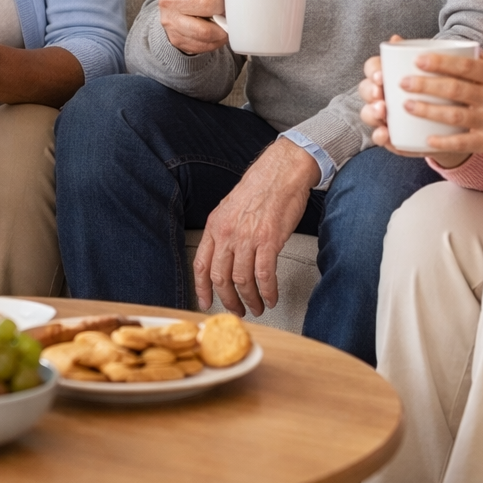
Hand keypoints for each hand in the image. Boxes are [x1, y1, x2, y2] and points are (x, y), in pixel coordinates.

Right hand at [158, 0, 235, 54]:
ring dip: (222, 28)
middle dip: (224, 7)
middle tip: (229, 6)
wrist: (173, 6)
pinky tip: (220, 33)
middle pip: (206, 5)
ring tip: (227, 22)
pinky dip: (216, 41)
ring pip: (204, 30)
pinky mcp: (176, 38)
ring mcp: (170, 21)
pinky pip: (202, 44)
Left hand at [192, 138, 318, 315]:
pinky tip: (271, 297)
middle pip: (221, 278)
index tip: (205, 302)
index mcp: (215, 226)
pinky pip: (265, 276)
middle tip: (237, 310)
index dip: (202, 288)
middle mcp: (227, 234)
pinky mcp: (269, 241)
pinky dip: (268, 292)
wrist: (280, 172)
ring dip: (250, 299)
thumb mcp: (230, 208)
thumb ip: (224, 232)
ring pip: (242, 280)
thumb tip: (225, 256)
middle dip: (229, 300)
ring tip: (257, 306)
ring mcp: (248, 238)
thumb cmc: (259, 188)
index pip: (201, 265)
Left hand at [370, 51, 482, 186]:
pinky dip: (444, 141)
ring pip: (454, 114)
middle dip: (425, 84)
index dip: (441, 62)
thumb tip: (462, 46)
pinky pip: (463, 142)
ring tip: (406, 105)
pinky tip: (426, 139)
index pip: (467, 66)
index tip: (418, 59)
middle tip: (401, 82)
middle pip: (455, 88)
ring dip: (427, 110)